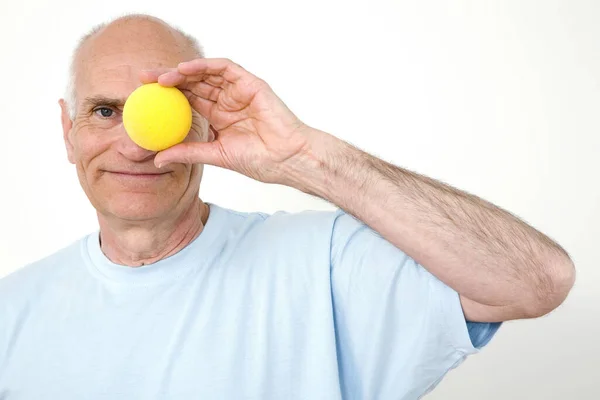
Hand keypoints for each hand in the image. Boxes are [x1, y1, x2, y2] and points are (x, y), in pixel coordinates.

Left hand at [140, 58, 312, 183]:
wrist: (287, 159)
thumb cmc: (260, 160)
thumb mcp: (216, 155)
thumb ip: (188, 152)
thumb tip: (157, 160)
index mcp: (219, 117)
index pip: (188, 101)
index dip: (166, 97)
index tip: (143, 98)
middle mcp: (227, 101)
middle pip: (193, 84)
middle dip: (168, 79)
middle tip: (143, 79)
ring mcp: (238, 91)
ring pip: (206, 73)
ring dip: (183, 72)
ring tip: (161, 77)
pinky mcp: (250, 84)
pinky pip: (225, 68)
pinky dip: (205, 66)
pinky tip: (186, 69)